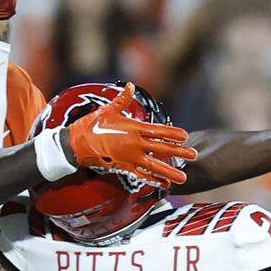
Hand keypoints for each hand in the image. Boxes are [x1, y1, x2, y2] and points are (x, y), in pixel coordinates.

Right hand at [66, 83, 196, 188]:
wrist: (76, 144)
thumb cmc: (92, 125)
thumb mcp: (108, 110)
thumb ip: (122, 99)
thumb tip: (130, 85)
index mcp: (133, 128)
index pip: (158, 131)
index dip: (173, 134)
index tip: (185, 136)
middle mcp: (134, 144)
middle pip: (161, 149)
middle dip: (179, 152)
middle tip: (194, 155)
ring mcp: (129, 158)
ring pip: (154, 166)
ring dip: (170, 172)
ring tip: (183, 177)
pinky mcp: (123, 168)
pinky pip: (141, 175)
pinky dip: (153, 180)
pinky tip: (164, 184)